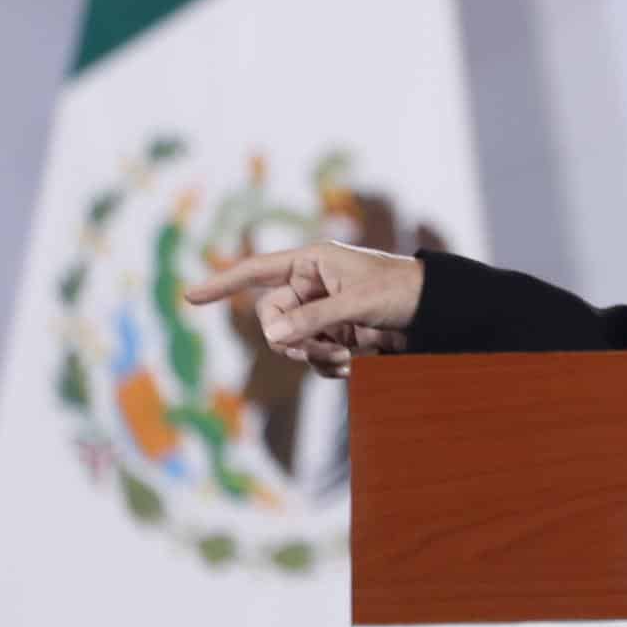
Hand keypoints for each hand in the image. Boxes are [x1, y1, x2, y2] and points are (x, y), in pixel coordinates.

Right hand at [184, 241, 424, 378]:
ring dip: (315, 354)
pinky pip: (311, 357)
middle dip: (293, 338)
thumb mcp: (358, 303)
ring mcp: (321, 312)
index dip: (224, 283)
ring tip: (351, 353)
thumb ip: (313, 319)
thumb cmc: (401, 291)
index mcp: (313, 262)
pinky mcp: (334, 335)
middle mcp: (312, 285)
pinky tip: (354, 362)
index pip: (258, 271)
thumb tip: (272, 335)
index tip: (190, 297)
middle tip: (329, 345)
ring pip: (290, 343)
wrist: (437, 311)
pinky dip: (328, 364)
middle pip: (271, 318)